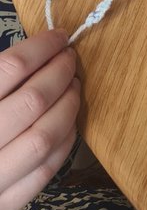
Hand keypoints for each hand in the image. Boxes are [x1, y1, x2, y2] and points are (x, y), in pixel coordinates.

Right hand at [0, 29, 79, 209]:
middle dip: (59, 73)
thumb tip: (30, 55)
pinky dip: (63, 143)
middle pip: (32, 101)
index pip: (10, 68)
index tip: (58, 37)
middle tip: (69, 59)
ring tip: (73, 87)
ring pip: (44, 137)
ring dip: (68, 106)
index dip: (41, 48)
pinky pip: (43, 172)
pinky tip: (67, 124)